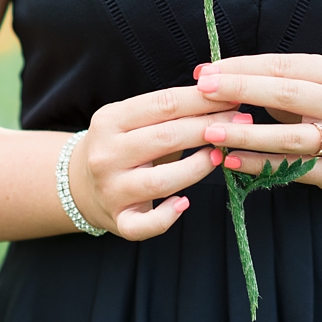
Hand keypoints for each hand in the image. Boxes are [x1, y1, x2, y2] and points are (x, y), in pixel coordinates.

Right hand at [72, 85, 239, 239]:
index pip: (163, 104)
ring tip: (219, 156)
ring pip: (162, 181)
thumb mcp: (132, 121)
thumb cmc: (121, 146)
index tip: (233, 97)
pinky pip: (145, 224)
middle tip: (241, 124)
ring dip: (198, 167)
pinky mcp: (118, 219)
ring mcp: (110, 189)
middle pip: (166, 137)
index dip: (202, 100)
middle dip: (210, 129)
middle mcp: (106, 154)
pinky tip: (184, 203)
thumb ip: (168, 112)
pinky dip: (167, 217)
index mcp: (109, 121)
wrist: (80, 184)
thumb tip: (223, 98)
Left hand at [194, 54, 321, 190]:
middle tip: (201, 91)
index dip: (240, 68)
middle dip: (240, 90)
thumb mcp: (303, 82)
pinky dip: (258, 165)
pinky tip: (230, 160)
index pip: (282, 66)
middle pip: (286, 94)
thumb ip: (261, 77)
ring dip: (244, 135)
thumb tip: (203, 73)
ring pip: (288, 137)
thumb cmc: (316, 103)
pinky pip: (290, 169)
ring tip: (210, 132)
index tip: (204, 72)